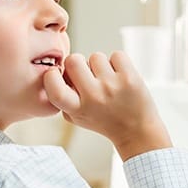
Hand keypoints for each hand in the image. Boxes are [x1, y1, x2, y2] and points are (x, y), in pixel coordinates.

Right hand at [43, 51, 171, 161]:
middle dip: (77, 63)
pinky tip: (119, 77)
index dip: (51, 76)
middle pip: (73, 60)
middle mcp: (93, 97)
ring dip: (100, 65)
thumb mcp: (75, 116)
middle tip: (86, 74)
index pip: (54, 87)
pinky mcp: (130, 77)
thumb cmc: (103, 120)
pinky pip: (116, 55)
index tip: (57, 75)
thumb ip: (62, 97)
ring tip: (107, 81)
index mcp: (76, 108)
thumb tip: (56, 72)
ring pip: (95, 56)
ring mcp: (112, 85)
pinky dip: (117, 63)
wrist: (137, 131)